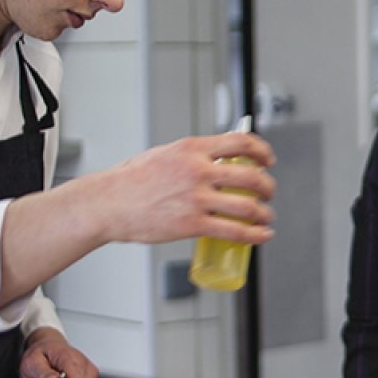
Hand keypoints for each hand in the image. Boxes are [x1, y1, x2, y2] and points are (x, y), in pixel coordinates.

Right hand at [91, 131, 277, 246]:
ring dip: (264, 212)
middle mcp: (197, 171)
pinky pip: (234, 231)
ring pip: (248, 206)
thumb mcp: (166, 154)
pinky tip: (262, 234)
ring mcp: (196, 198)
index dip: (262, 151)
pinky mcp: (192, 224)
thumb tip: (218, 159)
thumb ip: (192, 156)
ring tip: (265, 216)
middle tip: (268, 192)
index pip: (240, 142)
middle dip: (268, 186)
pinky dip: (255, 234)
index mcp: (192, 149)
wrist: (109, 204)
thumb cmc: (132, 181)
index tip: (268, 159)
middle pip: (251, 176)